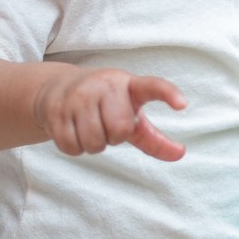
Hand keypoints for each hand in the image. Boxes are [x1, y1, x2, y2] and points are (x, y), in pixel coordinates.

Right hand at [32, 67, 187, 160]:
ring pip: (94, 142)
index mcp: (129, 85)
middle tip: (106, 125)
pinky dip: (75, 148)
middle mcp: (104, 85)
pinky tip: (74, 131)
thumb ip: (154, 137)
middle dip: (114, 137)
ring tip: (90, 127)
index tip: (182, 104)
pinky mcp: (55, 111)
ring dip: (94, 144)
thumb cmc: (105, 104)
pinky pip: (71, 147)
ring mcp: (77, 96)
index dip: (168, 95)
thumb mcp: (131, 114)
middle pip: (119, 130)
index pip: (153, 87)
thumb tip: (181, 154)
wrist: (56, 89)